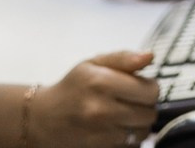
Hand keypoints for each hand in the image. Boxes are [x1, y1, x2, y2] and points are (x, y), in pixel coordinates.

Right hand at [23, 51, 158, 147]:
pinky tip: (116, 129)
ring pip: (143, 132)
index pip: (150, 91)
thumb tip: (150, 55)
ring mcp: (101, 134)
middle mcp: (101, 110)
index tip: (139, 86)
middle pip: (150, 113)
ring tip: (123, 115)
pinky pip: (131, 146)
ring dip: (138, 124)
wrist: (44, 119)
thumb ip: (123, 58)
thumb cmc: (73, 88)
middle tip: (130, 101)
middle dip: (145, 106)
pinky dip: (129, 138)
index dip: (149, 87)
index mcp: (101, 82)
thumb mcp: (93, 64)